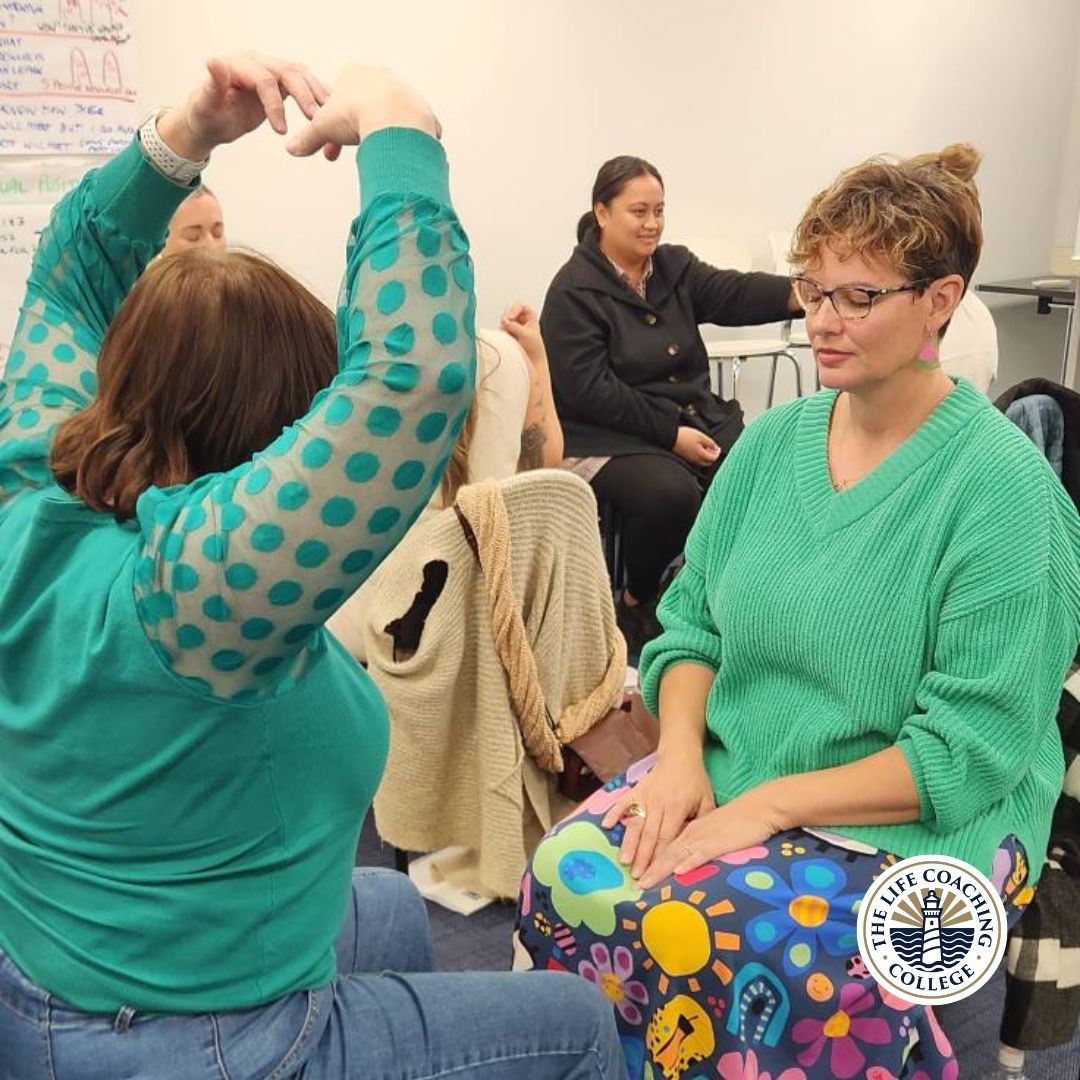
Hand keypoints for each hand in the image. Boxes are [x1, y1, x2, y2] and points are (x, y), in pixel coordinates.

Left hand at [160, 53, 328, 160]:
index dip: (275, 104)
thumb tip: (214, 61)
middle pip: (289, 72)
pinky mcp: (282, 82)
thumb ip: (212, 84)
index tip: (281, 132)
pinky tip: (329, 114)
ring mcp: (271, 69)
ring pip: (301, 76)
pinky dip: (318, 98)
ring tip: (326, 119)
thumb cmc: (205, 115)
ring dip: (317, 95)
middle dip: (304, 97)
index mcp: (238, 64)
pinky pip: (305, 85)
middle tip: (316, 122)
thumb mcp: (204, 104)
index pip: (264, 79)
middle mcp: (257, 61)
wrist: (211, 119)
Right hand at [286, 64, 437, 159]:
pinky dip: (406, 141)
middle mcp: (380, 76)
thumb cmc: (357, 115)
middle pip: (363, 110)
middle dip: (355, 134)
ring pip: (386, 118)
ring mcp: (402, 89)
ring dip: (379, 136)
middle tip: (351, 155)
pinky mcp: (420, 107)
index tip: (332, 151)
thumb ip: (308, 137)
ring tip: (376, 154)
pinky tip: (399, 153)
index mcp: (353, 73)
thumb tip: (292, 150)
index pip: (338, 103)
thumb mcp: (324, 127)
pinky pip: (412, 127)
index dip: (331, 129)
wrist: (394, 118)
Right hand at [500, 302, 546, 365]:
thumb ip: (514, 326)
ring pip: (504, 319)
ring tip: (508, 333)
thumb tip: (504, 320)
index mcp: (530, 315)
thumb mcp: (525, 335)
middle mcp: (521, 317)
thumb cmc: (534, 346)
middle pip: (510, 310)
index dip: (514, 309)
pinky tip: (506, 336)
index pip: (520, 305)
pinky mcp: (508, 331)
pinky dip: (502, 331)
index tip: (510, 317)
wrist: (531, 358)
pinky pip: (501, 327)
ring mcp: (513, 323)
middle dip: (507, 317)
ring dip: (504, 325)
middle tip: (506, 324)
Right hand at [600, 750, 714, 880]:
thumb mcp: (707, 800)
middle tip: (636, 876)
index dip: (660, 857)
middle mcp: (658, 803)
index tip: (655, 874)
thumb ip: (704, 822)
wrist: (680, 755)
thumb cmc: (695, 781)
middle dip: (642, 857)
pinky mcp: (636, 790)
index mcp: (677, 807)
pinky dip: (614, 813)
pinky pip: (623, 802)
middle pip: (650, 834)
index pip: (667, 837)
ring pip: (635, 823)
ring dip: (629, 842)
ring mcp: (645, 796)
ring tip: (623, 860)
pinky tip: (606, 826)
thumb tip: (700, 847)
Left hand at [635, 786, 786, 889]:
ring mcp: (704, 836)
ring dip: (660, 869)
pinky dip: (689, 862)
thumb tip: (688, 860)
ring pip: (677, 853)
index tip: (639, 875)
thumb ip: (701, 843)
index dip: (651, 861)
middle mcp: (692, 832)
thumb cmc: (739, 820)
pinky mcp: (718, 842)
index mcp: (690, 828)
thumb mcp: (714, 831)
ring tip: (646, 883)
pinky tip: (679, 871)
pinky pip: (701, 853)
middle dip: (649, 869)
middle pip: (665, 851)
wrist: (760, 807)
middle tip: (635, 885)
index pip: (665, 846)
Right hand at [673, 425, 719, 466]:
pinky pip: (695, 460)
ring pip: (701, 462)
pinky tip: (696, 448)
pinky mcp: (684, 457)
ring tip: (704, 447)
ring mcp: (690, 460)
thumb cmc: (685, 436)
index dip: (717, 453)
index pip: (713, 458)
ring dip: (705, 456)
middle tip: (713, 448)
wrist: (670, 437)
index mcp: (701, 455)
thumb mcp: (701, 436)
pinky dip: (698, 456)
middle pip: (708, 462)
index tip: (718, 447)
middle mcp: (696, 460)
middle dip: (712, 456)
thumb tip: (715, 447)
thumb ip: (710, 443)